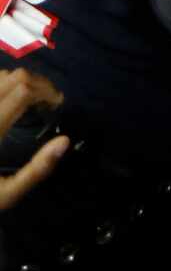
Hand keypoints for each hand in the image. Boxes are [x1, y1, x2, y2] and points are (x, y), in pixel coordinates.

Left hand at [0, 70, 67, 211]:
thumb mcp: (7, 194)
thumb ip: (36, 170)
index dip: (46, 91)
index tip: (58, 104)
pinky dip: (6, 84)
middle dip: (39, 83)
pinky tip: (11, 101)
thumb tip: (65, 141)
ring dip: (22, 82)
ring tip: (34, 99)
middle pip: (15, 77)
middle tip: (50, 101)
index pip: (23, 91)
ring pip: (1, 76)